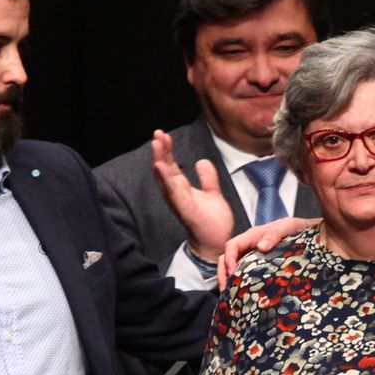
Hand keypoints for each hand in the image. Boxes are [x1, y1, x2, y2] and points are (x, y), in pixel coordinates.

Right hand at [150, 129, 232, 262]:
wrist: (218, 242)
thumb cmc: (213, 222)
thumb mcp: (213, 193)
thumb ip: (207, 178)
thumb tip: (201, 161)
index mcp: (182, 189)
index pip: (171, 166)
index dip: (167, 151)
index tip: (164, 135)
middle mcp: (176, 194)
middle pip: (164, 169)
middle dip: (160, 151)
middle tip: (157, 133)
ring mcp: (179, 201)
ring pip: (165, 177)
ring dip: (159, 160)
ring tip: (156, 143)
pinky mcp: (184, 208)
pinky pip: (173, 191)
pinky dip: (165, 178)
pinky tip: (160, 165)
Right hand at [218, 216, 317, 286]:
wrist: (313, 235)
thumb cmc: (300, 228)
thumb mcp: (289, 227)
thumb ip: (275, 234)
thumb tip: (261, 246)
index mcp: (253, 235)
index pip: (232, 245)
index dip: (228, 259)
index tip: (232, 273)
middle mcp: (250, 246)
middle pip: (227, 258)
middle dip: (223, 273)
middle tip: (225, 290)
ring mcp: (253, 256)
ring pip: (233, 267)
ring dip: (228, 280)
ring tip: (230, 296)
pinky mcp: (259, 266)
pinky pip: (244, 273)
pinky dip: (239, 282)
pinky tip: (242, 294)